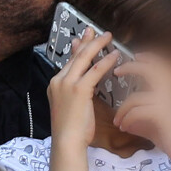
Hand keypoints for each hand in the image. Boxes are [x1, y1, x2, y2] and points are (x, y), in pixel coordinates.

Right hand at [48, 28, 118, 148]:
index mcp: (55, 83)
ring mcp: (67, 83)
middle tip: (95, 30)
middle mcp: (59, 80)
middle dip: (86, 41)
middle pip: (75, 55)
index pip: (69, 61)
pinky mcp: (79, 89)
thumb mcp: (69, 105)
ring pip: (84, 58)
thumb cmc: (71, 129)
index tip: (83, 37)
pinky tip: (115, 55)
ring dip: (97, 45)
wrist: (66, 141)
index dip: (78, 48)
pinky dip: (106, 61)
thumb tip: (85, 82)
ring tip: (108, 37)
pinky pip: (95, 71)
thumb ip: (75, 91)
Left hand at [113, 54, 170, 166]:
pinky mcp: (161, 113)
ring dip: (122, 111)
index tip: (135, 56)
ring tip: (117, 122)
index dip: (148, 58)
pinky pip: (136, 112)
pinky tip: (124, 128)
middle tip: (116, 71)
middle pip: (148, 70)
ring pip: (134, 98)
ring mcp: (165, 101)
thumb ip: (141, 115)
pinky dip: (127, 120)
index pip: (159, 66)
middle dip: (130, 67)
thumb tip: (123, 118)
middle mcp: (169, 91)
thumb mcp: (153, 122)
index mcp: (169, 90)